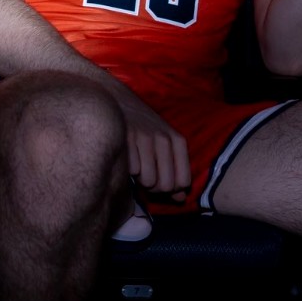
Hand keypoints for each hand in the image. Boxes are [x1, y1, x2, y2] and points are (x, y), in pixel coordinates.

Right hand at [110, 85, 190, 201]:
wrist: (117, 101)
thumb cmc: (142, 128)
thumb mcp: (164, 144)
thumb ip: (174, 171)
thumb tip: (180, 199)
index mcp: (177, 140)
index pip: (183, 182)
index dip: (172, 189)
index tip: (161, 182)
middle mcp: (164, 138)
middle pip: (166, 185)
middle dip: (154, 188)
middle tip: (146, 177)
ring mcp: (145, 137)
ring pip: (148, 181)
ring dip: (140, 180)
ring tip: (136, 168)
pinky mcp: (127, 139)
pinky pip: (132, 171)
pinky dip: (128, 171)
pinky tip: (126, 160)